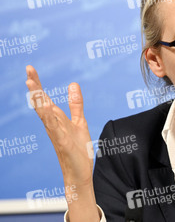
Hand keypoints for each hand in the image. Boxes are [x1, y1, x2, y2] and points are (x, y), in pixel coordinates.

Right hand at [25, 65, 93, 186]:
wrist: (78, 173)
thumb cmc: (76, 148)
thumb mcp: (79, 121)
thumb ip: (75, 104)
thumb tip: (73, 84)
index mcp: (55, 118)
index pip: (44, 98)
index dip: (37, 83)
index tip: (30, 68)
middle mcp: (52, 124)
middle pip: (41, 102)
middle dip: (35, 87)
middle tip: (28, 70)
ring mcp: (55, 133)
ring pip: (44, 114)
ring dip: (39, 99)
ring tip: (32, 84)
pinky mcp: (62, 142)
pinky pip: (55, 128)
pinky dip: (50, 118)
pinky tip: (47, 107)